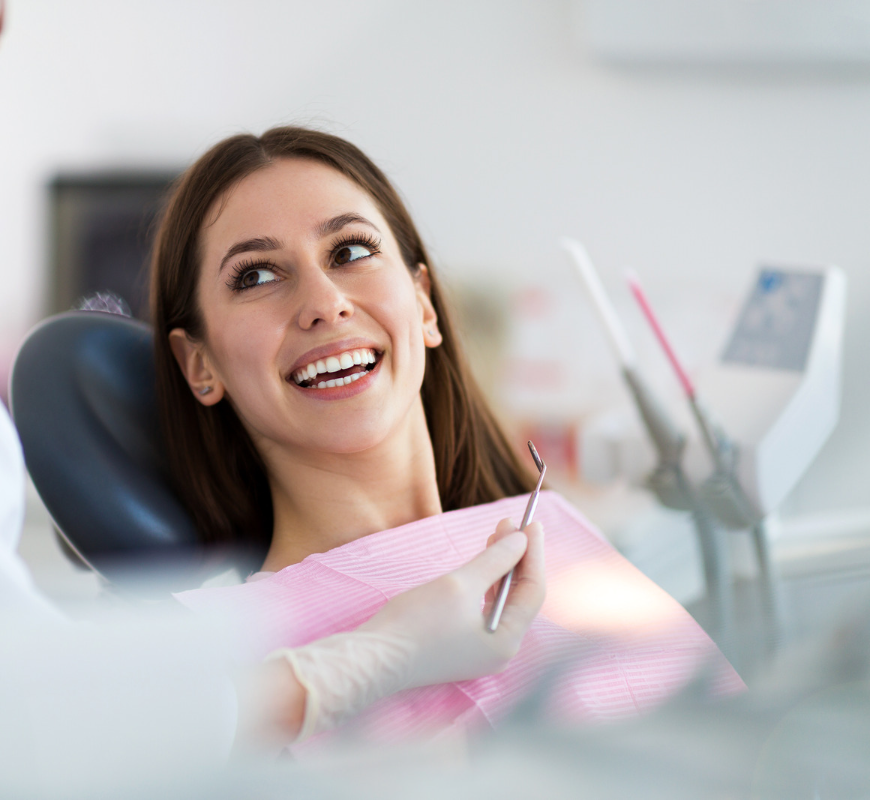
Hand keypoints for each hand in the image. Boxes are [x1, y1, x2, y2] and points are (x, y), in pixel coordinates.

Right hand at [261, 518, 544, 741]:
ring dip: (500, 566)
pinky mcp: (462, 644)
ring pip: (501, 599)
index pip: (533, 590)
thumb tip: (521, 540)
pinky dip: (485, 582)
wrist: (374, 658)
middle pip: (519, 595)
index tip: (531, 522)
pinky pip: (484, 607)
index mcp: (507, 642)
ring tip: (498, 533)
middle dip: (517, 557)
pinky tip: (483, 560)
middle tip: (512, 523)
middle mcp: (500, 649)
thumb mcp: (460, 584)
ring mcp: (480, 649)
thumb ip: (495, 560)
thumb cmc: (417, 622)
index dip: (533, 553)